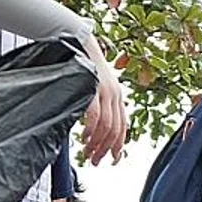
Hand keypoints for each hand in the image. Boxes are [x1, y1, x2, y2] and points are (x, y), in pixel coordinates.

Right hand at [78, 35, 128, 165]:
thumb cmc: (82, 64)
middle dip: (106, 150)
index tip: (114, 159)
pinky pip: (95, 116)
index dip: (119, 146)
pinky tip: (83, 139)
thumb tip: (93, 128)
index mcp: (117, 96)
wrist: (78, 40)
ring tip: (88, 154)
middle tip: (95, 161)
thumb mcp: (95, 86)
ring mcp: (105, 91)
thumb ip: (98, 105)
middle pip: (116, 131)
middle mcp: (115, 94)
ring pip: (106, 127)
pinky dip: (90, 131)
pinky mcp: (94, 88)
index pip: (123, 127)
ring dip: (97, 145)